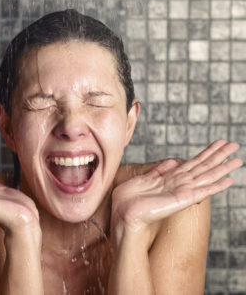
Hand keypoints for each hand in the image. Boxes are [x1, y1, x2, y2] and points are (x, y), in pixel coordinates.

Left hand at [111, 140, 242, 234]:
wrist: (123, 214)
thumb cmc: (129, 199)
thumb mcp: (144, 179)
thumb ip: (159, 171)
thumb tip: (172, 162)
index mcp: (171, 178)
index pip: (193, 162)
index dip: (207, 152)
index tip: (219, 143)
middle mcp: (179, 184)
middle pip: (204, 166)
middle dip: (219, 155)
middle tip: (235, 145)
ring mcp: (182, 191)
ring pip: (206, 175)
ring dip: (223, 167)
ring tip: (238, 159)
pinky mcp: (182, 199)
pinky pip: (203, 191)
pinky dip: (216, 186)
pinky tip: (229, 180)